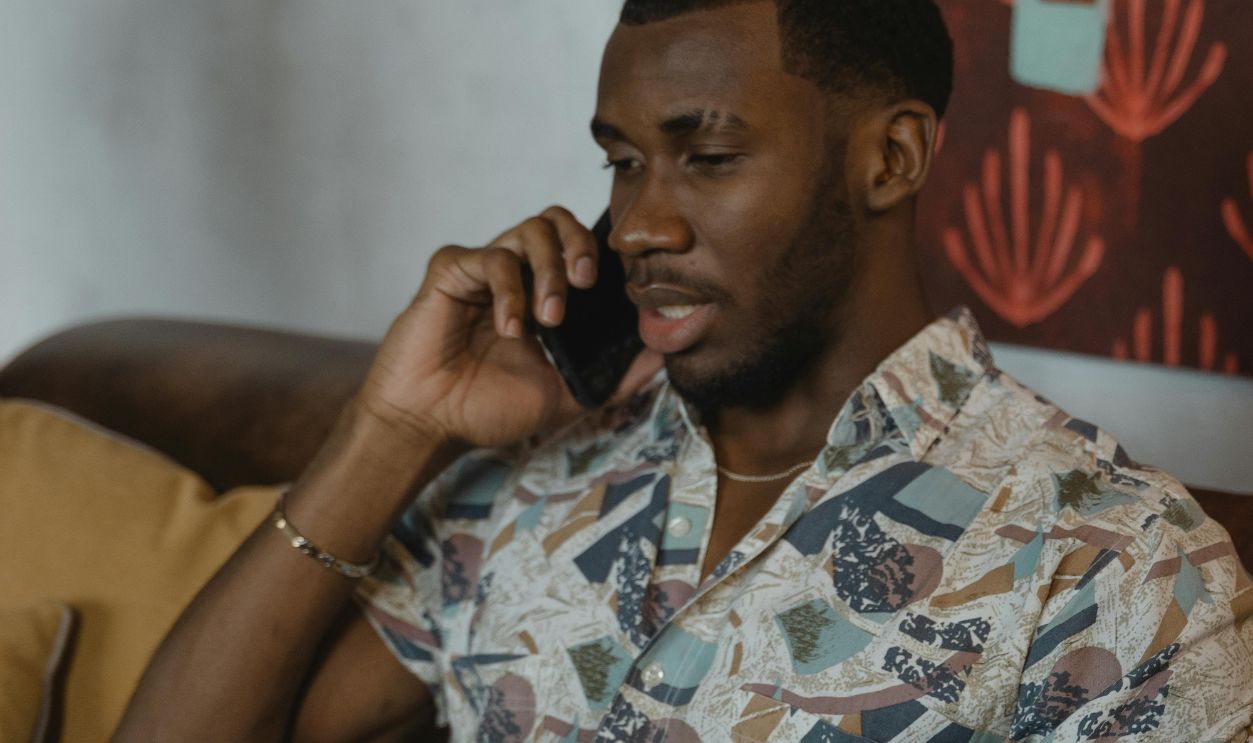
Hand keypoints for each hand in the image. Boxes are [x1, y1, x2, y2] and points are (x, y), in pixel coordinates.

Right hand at [356, 206, 662, 449]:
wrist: (432, 425)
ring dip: (548, 270)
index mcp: (540, 294)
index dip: (600, 254)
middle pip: (555, 221)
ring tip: (547, 319)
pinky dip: (508, 290)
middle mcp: (514, 275)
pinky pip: (489, 257)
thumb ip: (616, 377)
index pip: (577, 246)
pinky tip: (510, 328)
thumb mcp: (567, 396)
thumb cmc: (487, 409)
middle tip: (585, 283)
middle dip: (579, 245)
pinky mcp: (450, 272)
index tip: (617, 285)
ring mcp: (481, 270)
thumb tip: (664, 357)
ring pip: (527, 231)